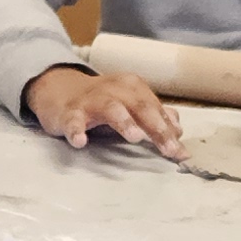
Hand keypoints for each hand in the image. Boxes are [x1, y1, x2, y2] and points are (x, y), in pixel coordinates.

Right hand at [22, 64, 181, 155]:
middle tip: (169, 149)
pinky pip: (73, 121)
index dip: (169, 131)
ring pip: (111, 108)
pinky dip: (76, 130)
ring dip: (124, 121)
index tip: (180, 152)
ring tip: (135, 137)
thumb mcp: (130, 105)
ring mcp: (91, 100)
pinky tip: (80, 141)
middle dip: (156, 128)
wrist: (60, 90)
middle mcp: (114, 90)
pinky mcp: (69, 112)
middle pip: (140, 107)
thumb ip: (154, 116)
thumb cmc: (102, 101)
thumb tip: (178, 130)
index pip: (155, 109)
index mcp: (133, 87)